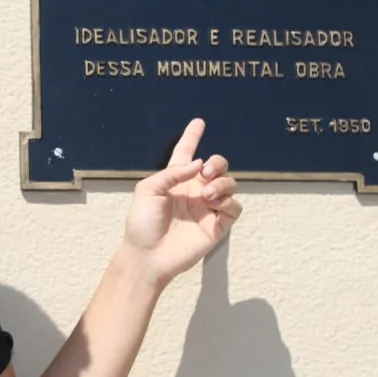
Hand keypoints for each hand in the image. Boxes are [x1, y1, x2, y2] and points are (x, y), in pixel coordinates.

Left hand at [121, 118, 241, 287]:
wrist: (148, 254)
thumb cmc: (142, 223)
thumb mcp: (148, 190)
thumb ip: (173, 173)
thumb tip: (199, 164)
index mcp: (175, 180)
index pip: (186, 153)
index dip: (192, 137)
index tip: (198, 122)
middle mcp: (194, 190)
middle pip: (217, 166)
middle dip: (217, 162)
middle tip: (206, 173)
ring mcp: (207, 207)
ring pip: (230, 184)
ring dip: (223, 183)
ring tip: (207, 194)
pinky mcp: (218, 225)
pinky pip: (235, 207)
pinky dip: (229, 201)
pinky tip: (214, 204)